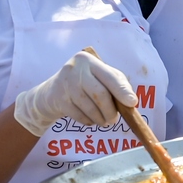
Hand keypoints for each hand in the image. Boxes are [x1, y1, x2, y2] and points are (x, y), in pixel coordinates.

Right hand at [14, 51, 136, 135]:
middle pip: (100, 94)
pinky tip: (89, 119)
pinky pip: (79, 116)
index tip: (132, 103)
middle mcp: (76, 69)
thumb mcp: (98, 77)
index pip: (110, 76)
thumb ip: (115, 84)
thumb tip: (131, 101)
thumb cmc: (83, 84)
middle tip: (114, 120)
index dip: (122, 91)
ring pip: (90, 108)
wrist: (50, 93)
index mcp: (89, 60)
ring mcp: (65, 84)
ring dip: (100, 119)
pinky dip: (88, 121)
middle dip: (110, 110)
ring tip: (104, 121)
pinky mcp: (58, 100)